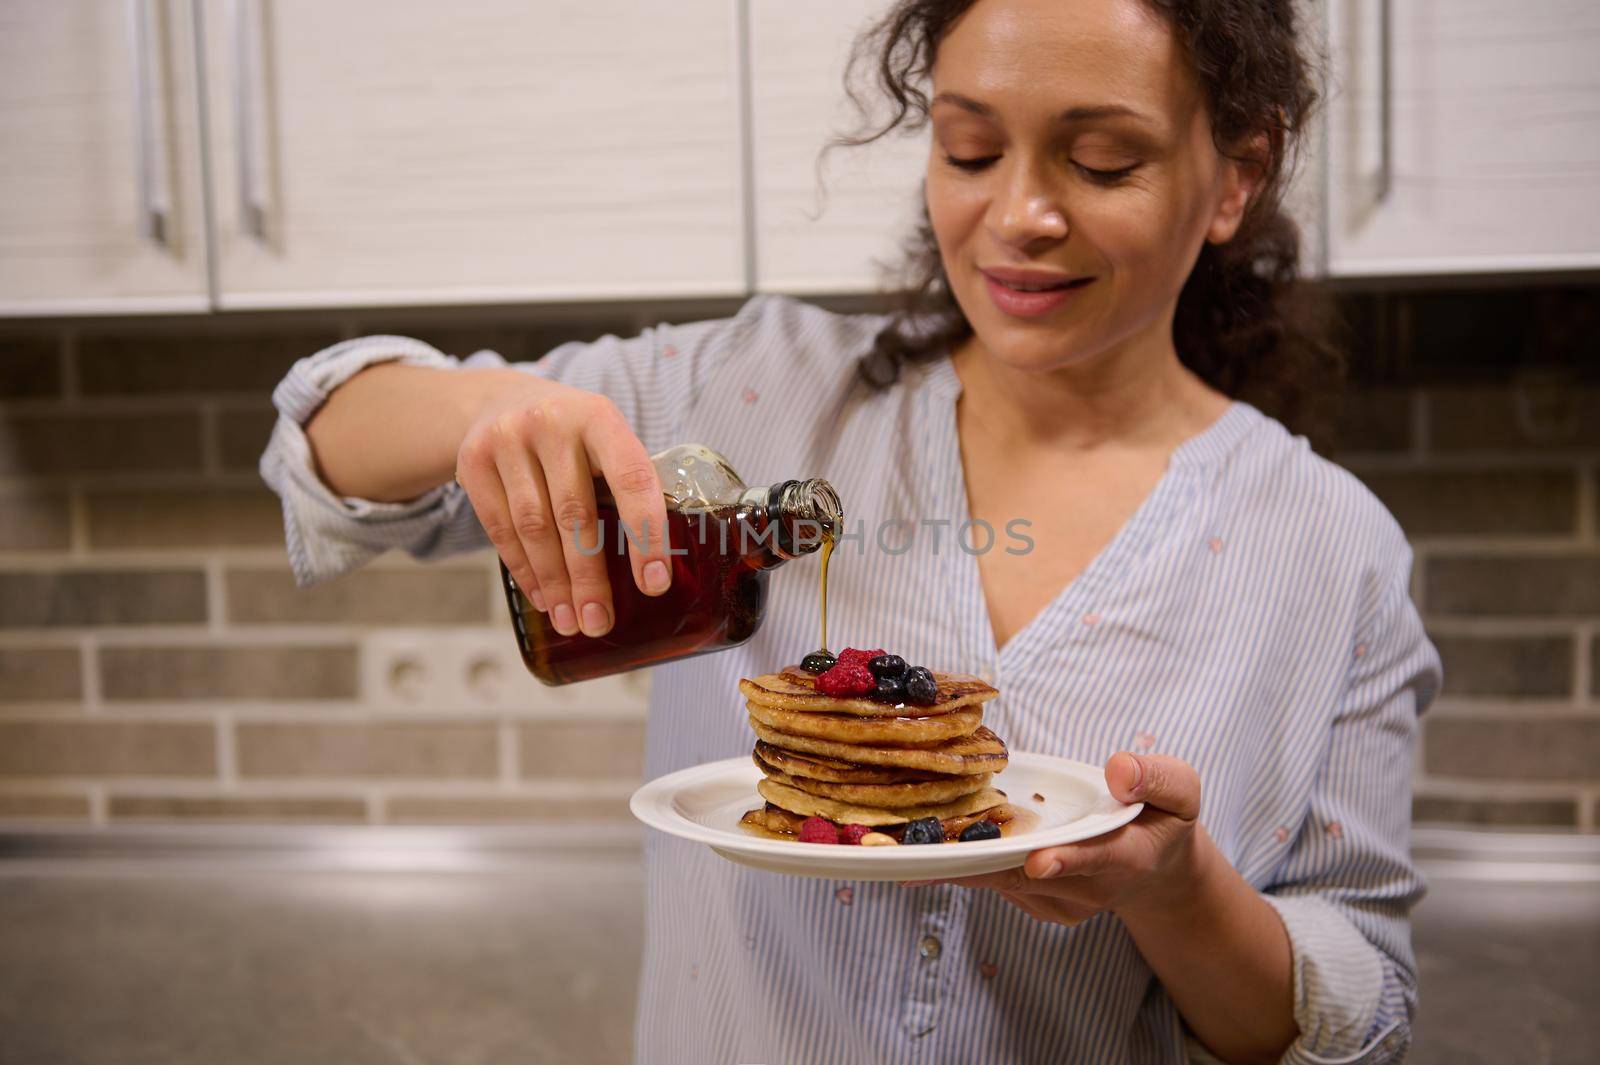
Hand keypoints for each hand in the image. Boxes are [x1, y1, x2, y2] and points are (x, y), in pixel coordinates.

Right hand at [453, 373, 671, 637]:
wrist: (500, 400)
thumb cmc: (571, 435)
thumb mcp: (603, 438)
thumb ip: (625, 485)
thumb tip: (653, 567)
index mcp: (599, 417)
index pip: (631, 479)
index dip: (646, 535)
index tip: (654, 583)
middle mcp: (552, 422)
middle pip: (574, 514)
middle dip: (589, 577)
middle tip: (599, 622)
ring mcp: (507, 439)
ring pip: (534, 527)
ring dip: (554, 582)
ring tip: (570, 620)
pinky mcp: (473, 461)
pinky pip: (500, 528)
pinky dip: (524, 569)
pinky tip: (542, 595)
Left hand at [898, 752, 1210, 925]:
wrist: (1155, 868)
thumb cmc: (1162, 817)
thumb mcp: (1179, 791)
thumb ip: (1157, 778)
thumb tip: (1120, 769)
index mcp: (1128, 855)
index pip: (1098, 858)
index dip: (1066, 860)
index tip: (1037, 861)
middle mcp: (1090, 888)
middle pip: (1028, 874)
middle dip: (979, 860)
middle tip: (926, 847)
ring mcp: (1060, 901)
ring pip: (1001, 880)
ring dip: (956, 861)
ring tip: (904, 843)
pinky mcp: (1035, 903)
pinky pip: (993, 882)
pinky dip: (960, 862)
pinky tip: (926, 841)